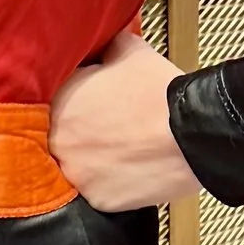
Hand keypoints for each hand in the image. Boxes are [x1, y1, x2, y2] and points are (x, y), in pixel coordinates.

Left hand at [48, 26, 196, 211]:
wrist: (191, 134)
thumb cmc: (159, 92)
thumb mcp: (128, 49)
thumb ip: (103, 45)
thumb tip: (99, 44)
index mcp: (57, 101)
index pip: (52, 99)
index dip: (74, 99)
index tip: (91, 102)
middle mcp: (57, 140)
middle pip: (61, 135)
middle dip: (79, 130)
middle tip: (107, 126)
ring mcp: (75, 174)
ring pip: (76, 164)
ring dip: (90, 157)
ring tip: (118, 148)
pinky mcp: (96, 200)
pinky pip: (95, 189)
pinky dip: (108, 181)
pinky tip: (127, 167)